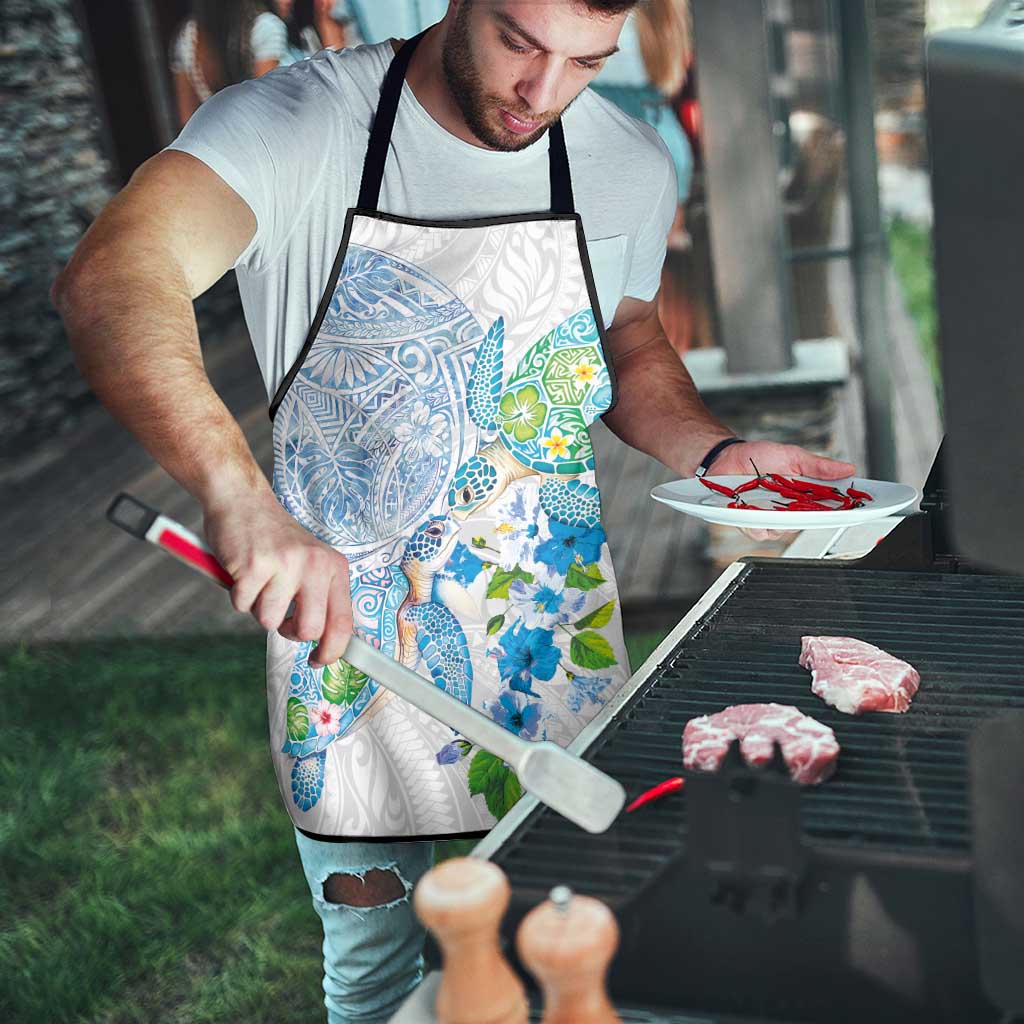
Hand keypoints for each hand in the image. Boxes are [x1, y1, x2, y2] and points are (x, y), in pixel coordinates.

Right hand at [203, 488, 352, 666]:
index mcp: (334, 567)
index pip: (343, 622)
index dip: (332, 651)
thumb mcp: (311, 562)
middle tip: (281, 615)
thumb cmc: (275, 539)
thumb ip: (320, 596)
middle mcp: (315, 565)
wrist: (243, 500)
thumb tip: (326, 643)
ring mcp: (285, 564)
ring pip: (270, 621)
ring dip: (259, 608)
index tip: (319, 661)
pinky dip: (238, 596)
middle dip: (290, 631)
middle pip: (308, 630)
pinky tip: (243, 572)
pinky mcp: (254, 565)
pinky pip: (242, 606)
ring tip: (260, 581)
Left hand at [709, 441, 856, 541]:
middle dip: (813, 517)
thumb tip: (848, 468)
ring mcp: (770, 518)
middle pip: (808, 523)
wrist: (726, 457)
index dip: (844, 510)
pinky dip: (758, 524)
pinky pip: (759, 532)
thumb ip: (818, 466)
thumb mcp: (792, 456)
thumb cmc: (758, 456)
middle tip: (813, 506)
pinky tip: (755, 512)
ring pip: (784, 531)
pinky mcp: (750, 523)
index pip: (828, 507)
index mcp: (803, 495)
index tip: (857, 508)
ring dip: (781, 519)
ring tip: (775, 503)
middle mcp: (789, 510)